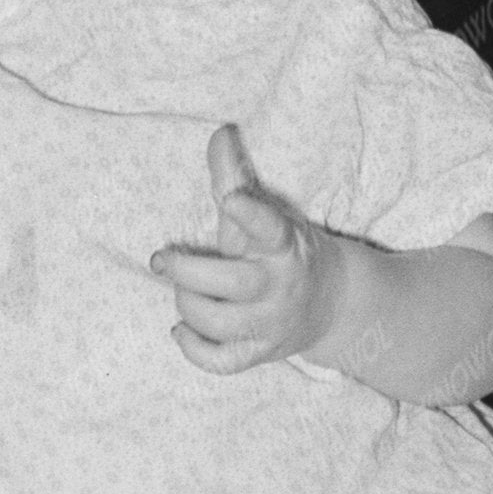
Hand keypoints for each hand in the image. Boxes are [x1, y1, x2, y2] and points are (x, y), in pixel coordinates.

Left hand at [151, 124, 335, 371]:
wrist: (331, 303)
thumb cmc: (280, 252)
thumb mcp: (265, 216)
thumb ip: (234, 178)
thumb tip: (218, 132)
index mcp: (283, 245)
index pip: (270, 228)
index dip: (251, 215)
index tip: (229, 200)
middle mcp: (280, 285)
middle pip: (233, 281)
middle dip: (189, 271)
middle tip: (161, 259)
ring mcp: (270, 323)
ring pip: (219, 321)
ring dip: (188, 304)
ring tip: (183, 292)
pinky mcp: (258, 353)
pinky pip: (220, 362)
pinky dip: (194, 349)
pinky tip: (181, 330)